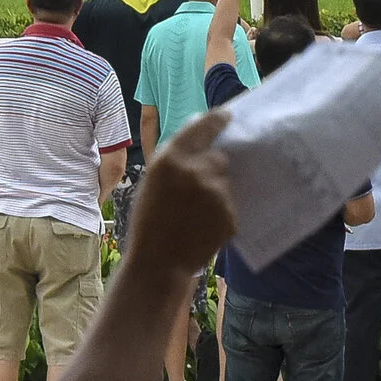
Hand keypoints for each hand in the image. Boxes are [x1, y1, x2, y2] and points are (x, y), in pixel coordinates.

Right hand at [127, 113, 235, 268]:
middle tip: (200, 185)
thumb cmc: (149, 221)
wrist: (159, 263)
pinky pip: (230, 204)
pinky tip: (203, 225)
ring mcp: (217, 193)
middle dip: (213, 166)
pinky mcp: (230, 214)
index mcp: (171, 158)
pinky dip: (221, 211)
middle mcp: (196, 170)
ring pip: (226, 182)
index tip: (228, 117)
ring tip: (196, 212)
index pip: (205, 126)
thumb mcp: (153, 180)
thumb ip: (176, 155)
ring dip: (217, 190)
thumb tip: (201, 128)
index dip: (219, 120)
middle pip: (220, 156)